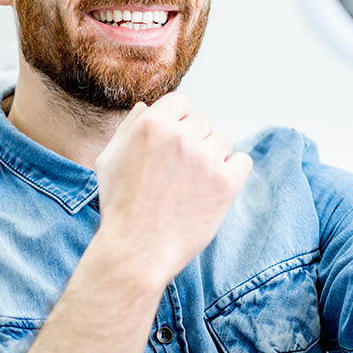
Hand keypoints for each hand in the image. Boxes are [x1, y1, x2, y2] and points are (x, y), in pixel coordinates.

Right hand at [93, 92, 252, 283]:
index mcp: (152, 125)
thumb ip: (129, 128)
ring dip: (213, 158)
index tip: (173, 144)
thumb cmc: (120, 207)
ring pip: (223, 141)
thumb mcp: (109, 160)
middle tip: (180, 172)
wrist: (136, 251)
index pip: (180, 102)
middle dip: (194, 142)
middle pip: (203, 122)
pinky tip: (214, 189)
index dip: (177, 122)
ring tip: (193, 185)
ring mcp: (206, 159)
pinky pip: (243, 161)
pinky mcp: (227, 182)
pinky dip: (233, 173)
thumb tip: (147, 106)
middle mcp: (181, 136)